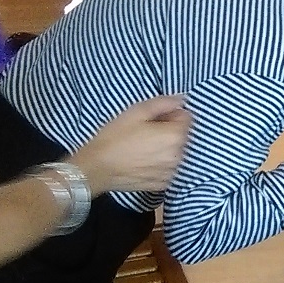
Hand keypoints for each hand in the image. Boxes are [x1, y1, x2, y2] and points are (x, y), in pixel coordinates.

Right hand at [67, 96, 191, 194]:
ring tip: (142, 148)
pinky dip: (160, 164)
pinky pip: (168, 168)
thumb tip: (181, 99)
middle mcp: (179, 155)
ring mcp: (172, 172)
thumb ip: (163, 103)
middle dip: (169, 131)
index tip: (153, 119)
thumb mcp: (136, 112)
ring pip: (176, 153)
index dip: (170, 115)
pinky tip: (142, 161)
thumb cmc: (115, 137)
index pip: (186, 117)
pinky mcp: (163, 183)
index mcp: (175, 136)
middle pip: (182, 136)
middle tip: (145, 133)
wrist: (97, 168)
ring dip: (166, 148)